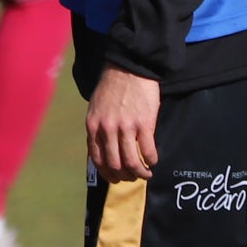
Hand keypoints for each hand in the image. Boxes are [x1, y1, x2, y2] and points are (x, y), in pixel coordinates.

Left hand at [86, 66, 161, 180]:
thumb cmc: (111, 88)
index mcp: (93, 126)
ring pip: (132, 162)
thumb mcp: (95, 109)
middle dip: (125, 176)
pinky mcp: (144, 123)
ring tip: (146, 173)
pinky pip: (148, 150)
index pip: (97, 159)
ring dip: (140, 173)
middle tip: (132, 177)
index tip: (116, 178)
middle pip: (115, 164)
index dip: (107, 173)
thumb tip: (102, 152)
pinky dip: (151, 160)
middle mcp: (108, 129)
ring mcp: (126, 127)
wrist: (129, 68)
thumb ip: (97, 129)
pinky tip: (153, 160)